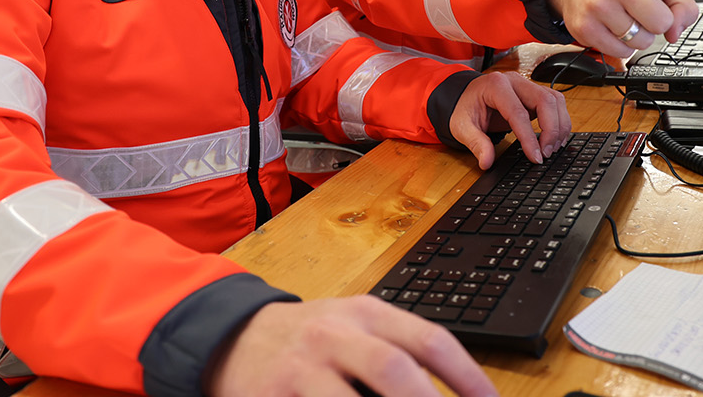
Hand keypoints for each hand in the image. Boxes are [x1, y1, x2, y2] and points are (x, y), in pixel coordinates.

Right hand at [205, 296, 496, 396]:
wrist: (234, 337)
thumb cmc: (312, 340)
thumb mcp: (355, 330)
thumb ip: (397, 355)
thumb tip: (446, 393)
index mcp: (369, 314)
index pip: (431, 340)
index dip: (468, 377)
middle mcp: (338, 334)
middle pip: (394, 370)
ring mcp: (303, 365)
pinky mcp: (274, 393)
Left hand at [450, 71, 571, 169]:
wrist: (466, 96)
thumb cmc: (465, 108)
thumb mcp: (462, 126)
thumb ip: (476, 143)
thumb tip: (486, 162)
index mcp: (496, 85)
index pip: (519, 112)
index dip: (529, 137)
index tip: (535, 157)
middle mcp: (515, 81)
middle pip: (545, 100)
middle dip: (551, 130)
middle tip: (546, 154)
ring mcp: (527, 85)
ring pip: (555, 100)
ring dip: (559, 125)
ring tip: (552, 148)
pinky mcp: (534, 93)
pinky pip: (555, 102)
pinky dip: (559, 120)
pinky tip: (554, 138)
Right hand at [546, 0, 702, 56]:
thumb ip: (680, 2)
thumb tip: (675, 33)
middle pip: (661, 22)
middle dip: (657, 22)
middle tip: (642, 9)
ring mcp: (598, 4)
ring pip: (642, 41)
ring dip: (640, 35)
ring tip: (625, 16)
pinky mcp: (584, 26)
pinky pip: (622, 52)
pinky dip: (623, 46)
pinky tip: (613, 27)